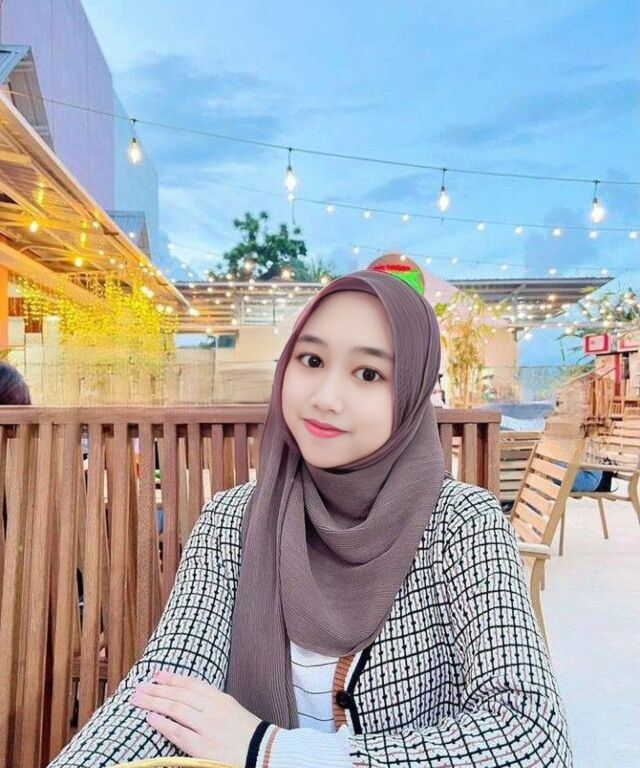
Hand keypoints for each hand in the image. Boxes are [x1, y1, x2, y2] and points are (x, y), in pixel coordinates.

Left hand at [130, 670, 262, 766]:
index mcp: (220, 698)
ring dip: (155, 703)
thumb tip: (187, 697)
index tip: (157, 675)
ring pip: (176, 709)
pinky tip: (151, 719)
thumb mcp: (230, 709)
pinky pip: (178, 732)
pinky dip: (164, 724)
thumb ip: (211, 702)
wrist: (263, 752)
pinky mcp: (203, 746)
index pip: (191, 684)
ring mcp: (207, 727)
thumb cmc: (246, 732)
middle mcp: (213, 709)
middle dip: (157, 690)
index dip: (172, 679)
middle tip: (139, 687)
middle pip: (179, 695)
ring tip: (138, 699)